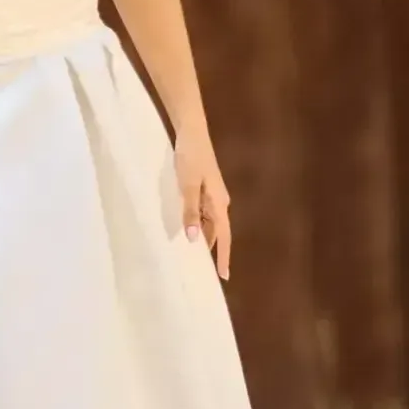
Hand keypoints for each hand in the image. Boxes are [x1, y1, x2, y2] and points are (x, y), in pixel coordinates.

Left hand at [174, 122, 230, 280]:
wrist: (191, 132)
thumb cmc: (190, 157)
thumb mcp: (187, 186)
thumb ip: (190, 212)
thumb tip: (193, 239)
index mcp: (219, 204)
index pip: (223, 237)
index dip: (223, 257)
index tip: (223, 277)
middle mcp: (219, 202)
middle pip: (217, 232)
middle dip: (212, 251)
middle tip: (200, 272)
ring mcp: (211, 195)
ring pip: (209, 223)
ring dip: (202, 237)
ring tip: (189, 255)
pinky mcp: (203, 188)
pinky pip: (202, 213)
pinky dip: (196, 223)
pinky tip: (185, 228)